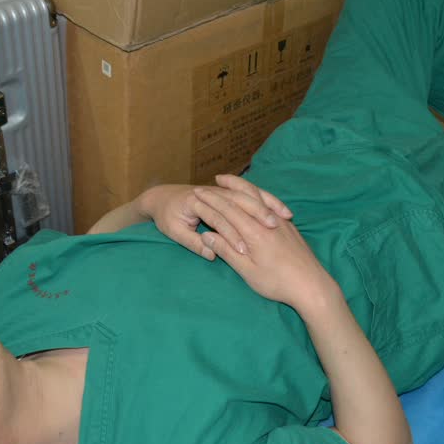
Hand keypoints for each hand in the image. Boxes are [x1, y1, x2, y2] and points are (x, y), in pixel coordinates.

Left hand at [141, 175, 291, 260]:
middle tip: (277, 227)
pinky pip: (253, 194)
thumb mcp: (173, 231)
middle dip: (260, 212)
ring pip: (250, 194)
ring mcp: (222, 191)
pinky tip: (282, 212)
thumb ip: (193, 243)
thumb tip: (210, 252)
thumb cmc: (165, 215)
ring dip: (268, 204)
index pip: (221, 218)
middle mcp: (214, 193)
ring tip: (286, 216)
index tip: (250, 247)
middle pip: (242, 200)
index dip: (235, 234)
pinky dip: (268, 201)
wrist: (158, 198)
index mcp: (198, 202)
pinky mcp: (227, 193)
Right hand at [193, 185, 334, 308]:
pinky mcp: (289, 225)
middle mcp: (267, 221)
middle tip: (204, 186)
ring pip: (257, 195)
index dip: (211, 201)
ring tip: (224, 180)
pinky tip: (250, 194)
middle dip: (220, 191)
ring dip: (238, 186)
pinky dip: (255, 193)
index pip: (228, 209)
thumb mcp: (248, 271)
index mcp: (254, 232)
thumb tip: (208, 235)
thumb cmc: (277, 283)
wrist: (312, 285)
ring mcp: (280, 221)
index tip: (196, 193)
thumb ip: (227, 251)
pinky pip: (269, 201)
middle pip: (241, 198)